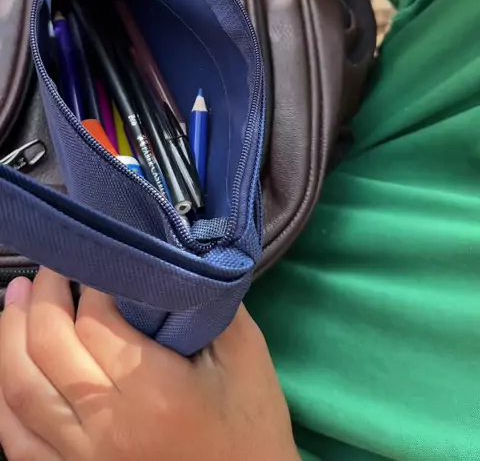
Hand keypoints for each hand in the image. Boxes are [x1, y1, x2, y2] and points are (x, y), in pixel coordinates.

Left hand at [0, 270, 298, 460]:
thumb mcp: (245, 356)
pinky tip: (8, 362)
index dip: (90, 278)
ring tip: (17, 296)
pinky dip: (3, 395)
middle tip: (53, 263)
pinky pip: (16, 439)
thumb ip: (207, 302)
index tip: (102, 255)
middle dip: (43, 295)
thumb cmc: (251, 425)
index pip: (94, 320)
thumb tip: (175, 253)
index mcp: (150, 391)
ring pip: (20, 389)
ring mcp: (81, 458)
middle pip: (47, 348)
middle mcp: (105, 425)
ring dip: (9, 335)